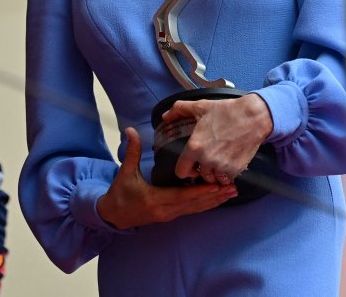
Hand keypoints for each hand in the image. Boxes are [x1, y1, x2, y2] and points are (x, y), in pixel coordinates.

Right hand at [96, 127, 236, 228]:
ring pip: (196, 208)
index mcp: (156, 199)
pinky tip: (217, 199)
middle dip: (214, 196)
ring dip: (214, 201)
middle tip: (232, 187)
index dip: (200, 191)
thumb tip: (131, 130)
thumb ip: (132, 152)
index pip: (182, 195)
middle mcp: (166, 210)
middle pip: (195, 204)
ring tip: (231, 193)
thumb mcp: (125, 172)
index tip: (216, 185)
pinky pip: (192, 210)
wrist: (113, 216)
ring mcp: (170, 215)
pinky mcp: (171, 215)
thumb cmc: (120, 194)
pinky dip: (206, 204)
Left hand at [162, 93, 272, 183]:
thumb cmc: (226, 111)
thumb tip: (165, 117)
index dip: (185, 169)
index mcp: (194, 147)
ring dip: (215, 173)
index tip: (190, 165)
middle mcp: (207, 160)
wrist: (253, 117)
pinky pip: (227, 179)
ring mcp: (222, 166)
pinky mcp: (236, 169)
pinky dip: (228, 173)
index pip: (181, 172)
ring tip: (218, 160)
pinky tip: (229, 162)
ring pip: (213, 179)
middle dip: (202, 169)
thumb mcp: (200, 107)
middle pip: (199, 176)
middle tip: (207, 159)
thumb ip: (178, 110)